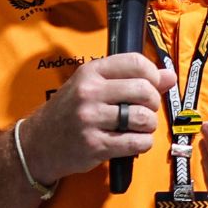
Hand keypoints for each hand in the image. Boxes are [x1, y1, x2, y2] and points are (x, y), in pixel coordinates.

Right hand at [20, 53, 175, 183]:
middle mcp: (89, 92)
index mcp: (91, 72)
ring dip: (148, 126)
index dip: (153, 74)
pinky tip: (131, 142)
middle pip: (144, 91)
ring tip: (136, 127)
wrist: (37, 143)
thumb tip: (170, 76)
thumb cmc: (71, 112)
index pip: (136, 62)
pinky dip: (143, 143)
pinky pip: (137, 142)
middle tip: (143, 111)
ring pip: (144, 118)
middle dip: (152, 103)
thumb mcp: (95, 87)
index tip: (152, 86)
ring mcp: (90, 119)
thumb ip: (132, 79)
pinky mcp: (94, 145)